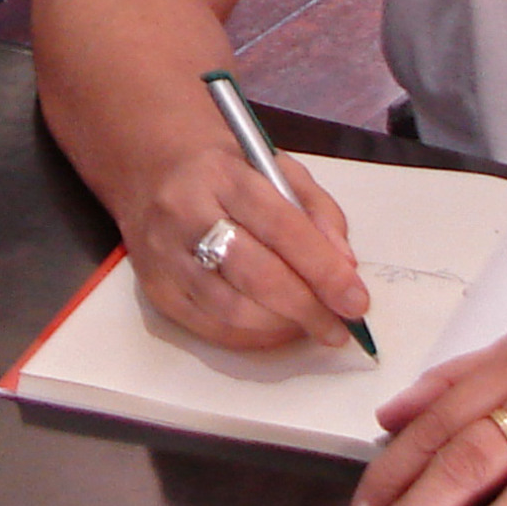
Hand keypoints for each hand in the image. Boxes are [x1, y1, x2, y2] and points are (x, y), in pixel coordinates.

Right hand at [117, 142, 369, 350]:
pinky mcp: (155, 288)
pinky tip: (275, 329)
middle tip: (339, 326)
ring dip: (281, 327)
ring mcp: (164, 254)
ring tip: (309, 325)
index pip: (281, 227)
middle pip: (255, 274)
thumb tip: (343, 267)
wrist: (150, 168)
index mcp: (222, 174)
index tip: (356, 300)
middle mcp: (185, 213)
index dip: (324, 269)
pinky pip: (209, 328)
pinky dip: (251, 337)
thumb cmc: (222, 169)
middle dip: (307, 308)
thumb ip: (316, 211)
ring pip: (231, 309)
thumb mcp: (276, 167)